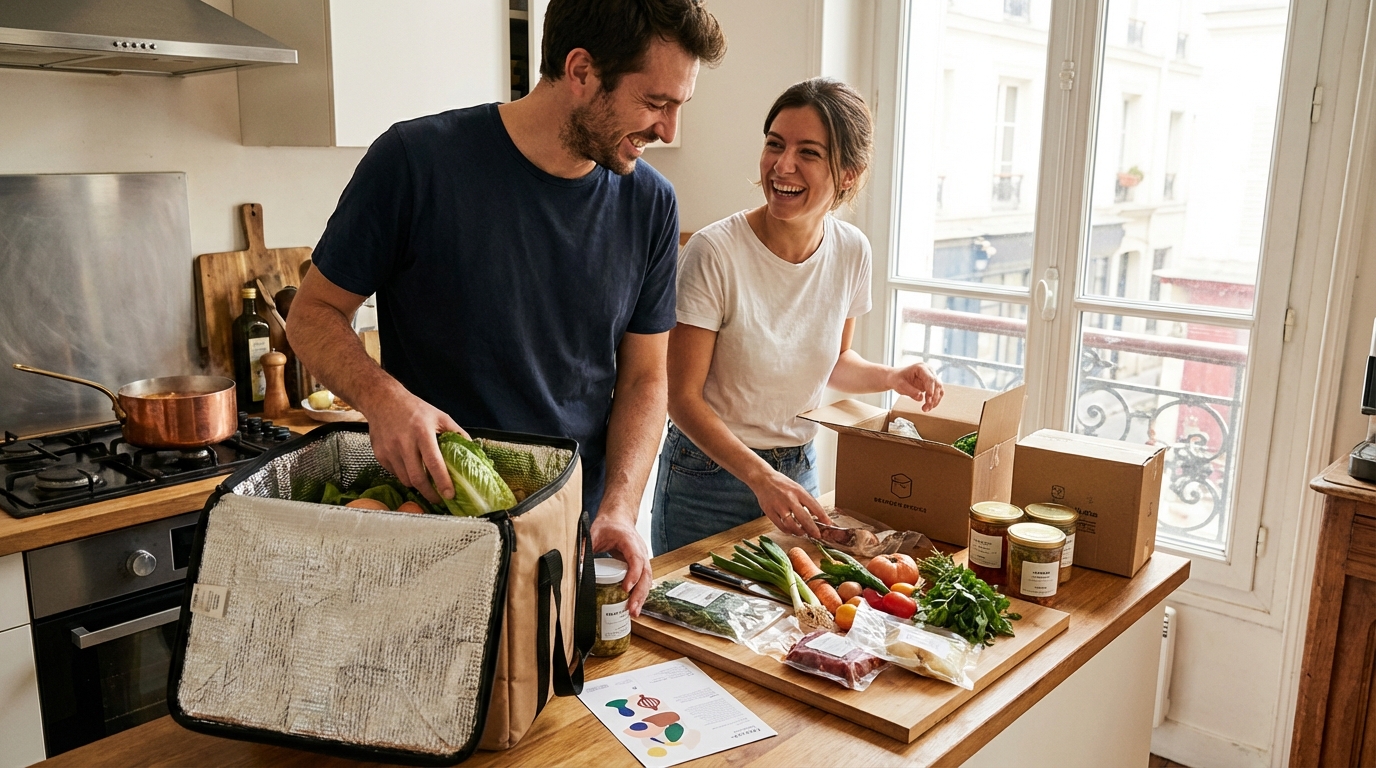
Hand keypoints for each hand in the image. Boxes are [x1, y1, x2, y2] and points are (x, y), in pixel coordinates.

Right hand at [360, 389, 464, 503]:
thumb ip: (456, 433)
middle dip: (429, 493)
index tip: (449, 495)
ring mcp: (389, 450)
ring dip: (417, 485)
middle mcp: (404, 442)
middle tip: (439, 499)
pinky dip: (405, 476)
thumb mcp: (440, 416)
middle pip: (417, 478)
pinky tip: (411, 469)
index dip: (442, 481)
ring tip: (426, 484)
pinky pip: (395, 473)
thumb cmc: (415, 409)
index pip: (433, 462)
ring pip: (405, 479)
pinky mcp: (380, 455)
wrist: (383, 401)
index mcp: (422, 432)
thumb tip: (472, 451)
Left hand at [590, 509, 652, 615]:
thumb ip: (584, 548)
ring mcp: (642, 558)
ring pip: (647, 580)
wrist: (618, 518)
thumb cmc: (608, 525)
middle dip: (639, 593)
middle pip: (645, 574)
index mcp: (630, 541)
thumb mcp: (593, 534)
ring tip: (633, 612)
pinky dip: (640, 594)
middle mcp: (640, 550)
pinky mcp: (640, 565)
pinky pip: (643, 581)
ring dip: (641, 597)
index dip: (633, 574)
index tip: (626, 588)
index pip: (636, 559)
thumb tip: (576, 566)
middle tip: (631, 609)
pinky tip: (633, 606)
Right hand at [750, 470, 833, 537]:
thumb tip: (817, 515)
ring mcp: (778, 506)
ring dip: (799, 532)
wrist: (762, 478)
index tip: (828, 524)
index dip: (822, 516)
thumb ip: (806, 501)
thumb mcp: (797, 488)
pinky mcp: (769, 511)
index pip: (814, 505)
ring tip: (803, 533)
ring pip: (791, 524)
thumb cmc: (782, 484)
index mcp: (798, 491)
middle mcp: (789, 498)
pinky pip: (780, 525)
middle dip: (812, 529)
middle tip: (817, 535)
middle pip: (803, 517)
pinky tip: (791, 531)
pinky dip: (787, 530)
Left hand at [890, 362, 943, 411]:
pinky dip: (934, 401)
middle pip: (937, 384)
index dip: (931, 388)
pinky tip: (928, 407)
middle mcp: (929, 371)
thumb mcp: (900, 385)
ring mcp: (931, 377)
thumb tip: (920, 397)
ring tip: (925, 409)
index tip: (929, 397)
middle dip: (933, 397)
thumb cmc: (897, 379)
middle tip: (926, 407)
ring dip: (934, 401)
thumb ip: (910, 391)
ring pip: (939, 390)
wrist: (895, 379)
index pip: (930, 378)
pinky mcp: (932, 385)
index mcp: (921, 368)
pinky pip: (937, 393)